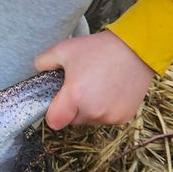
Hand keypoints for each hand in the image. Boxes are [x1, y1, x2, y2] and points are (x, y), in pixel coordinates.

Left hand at [33, 31, 155, 129]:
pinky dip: (106, 110)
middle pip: (72, 121)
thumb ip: (43, 61)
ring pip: (90, 120)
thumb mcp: (65, 49)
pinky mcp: (123, 118)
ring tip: (98, 87)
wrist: (136, 50)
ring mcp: (109, 117)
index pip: (54, 121)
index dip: (54, 111)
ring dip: (90, 109)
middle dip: (72, 108)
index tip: (59, 100)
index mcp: (74, 97)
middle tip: (81, 86)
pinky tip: (111, 91)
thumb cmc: (99, 49)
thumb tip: (36, 70)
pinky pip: (106, 119)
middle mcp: (92, 112)